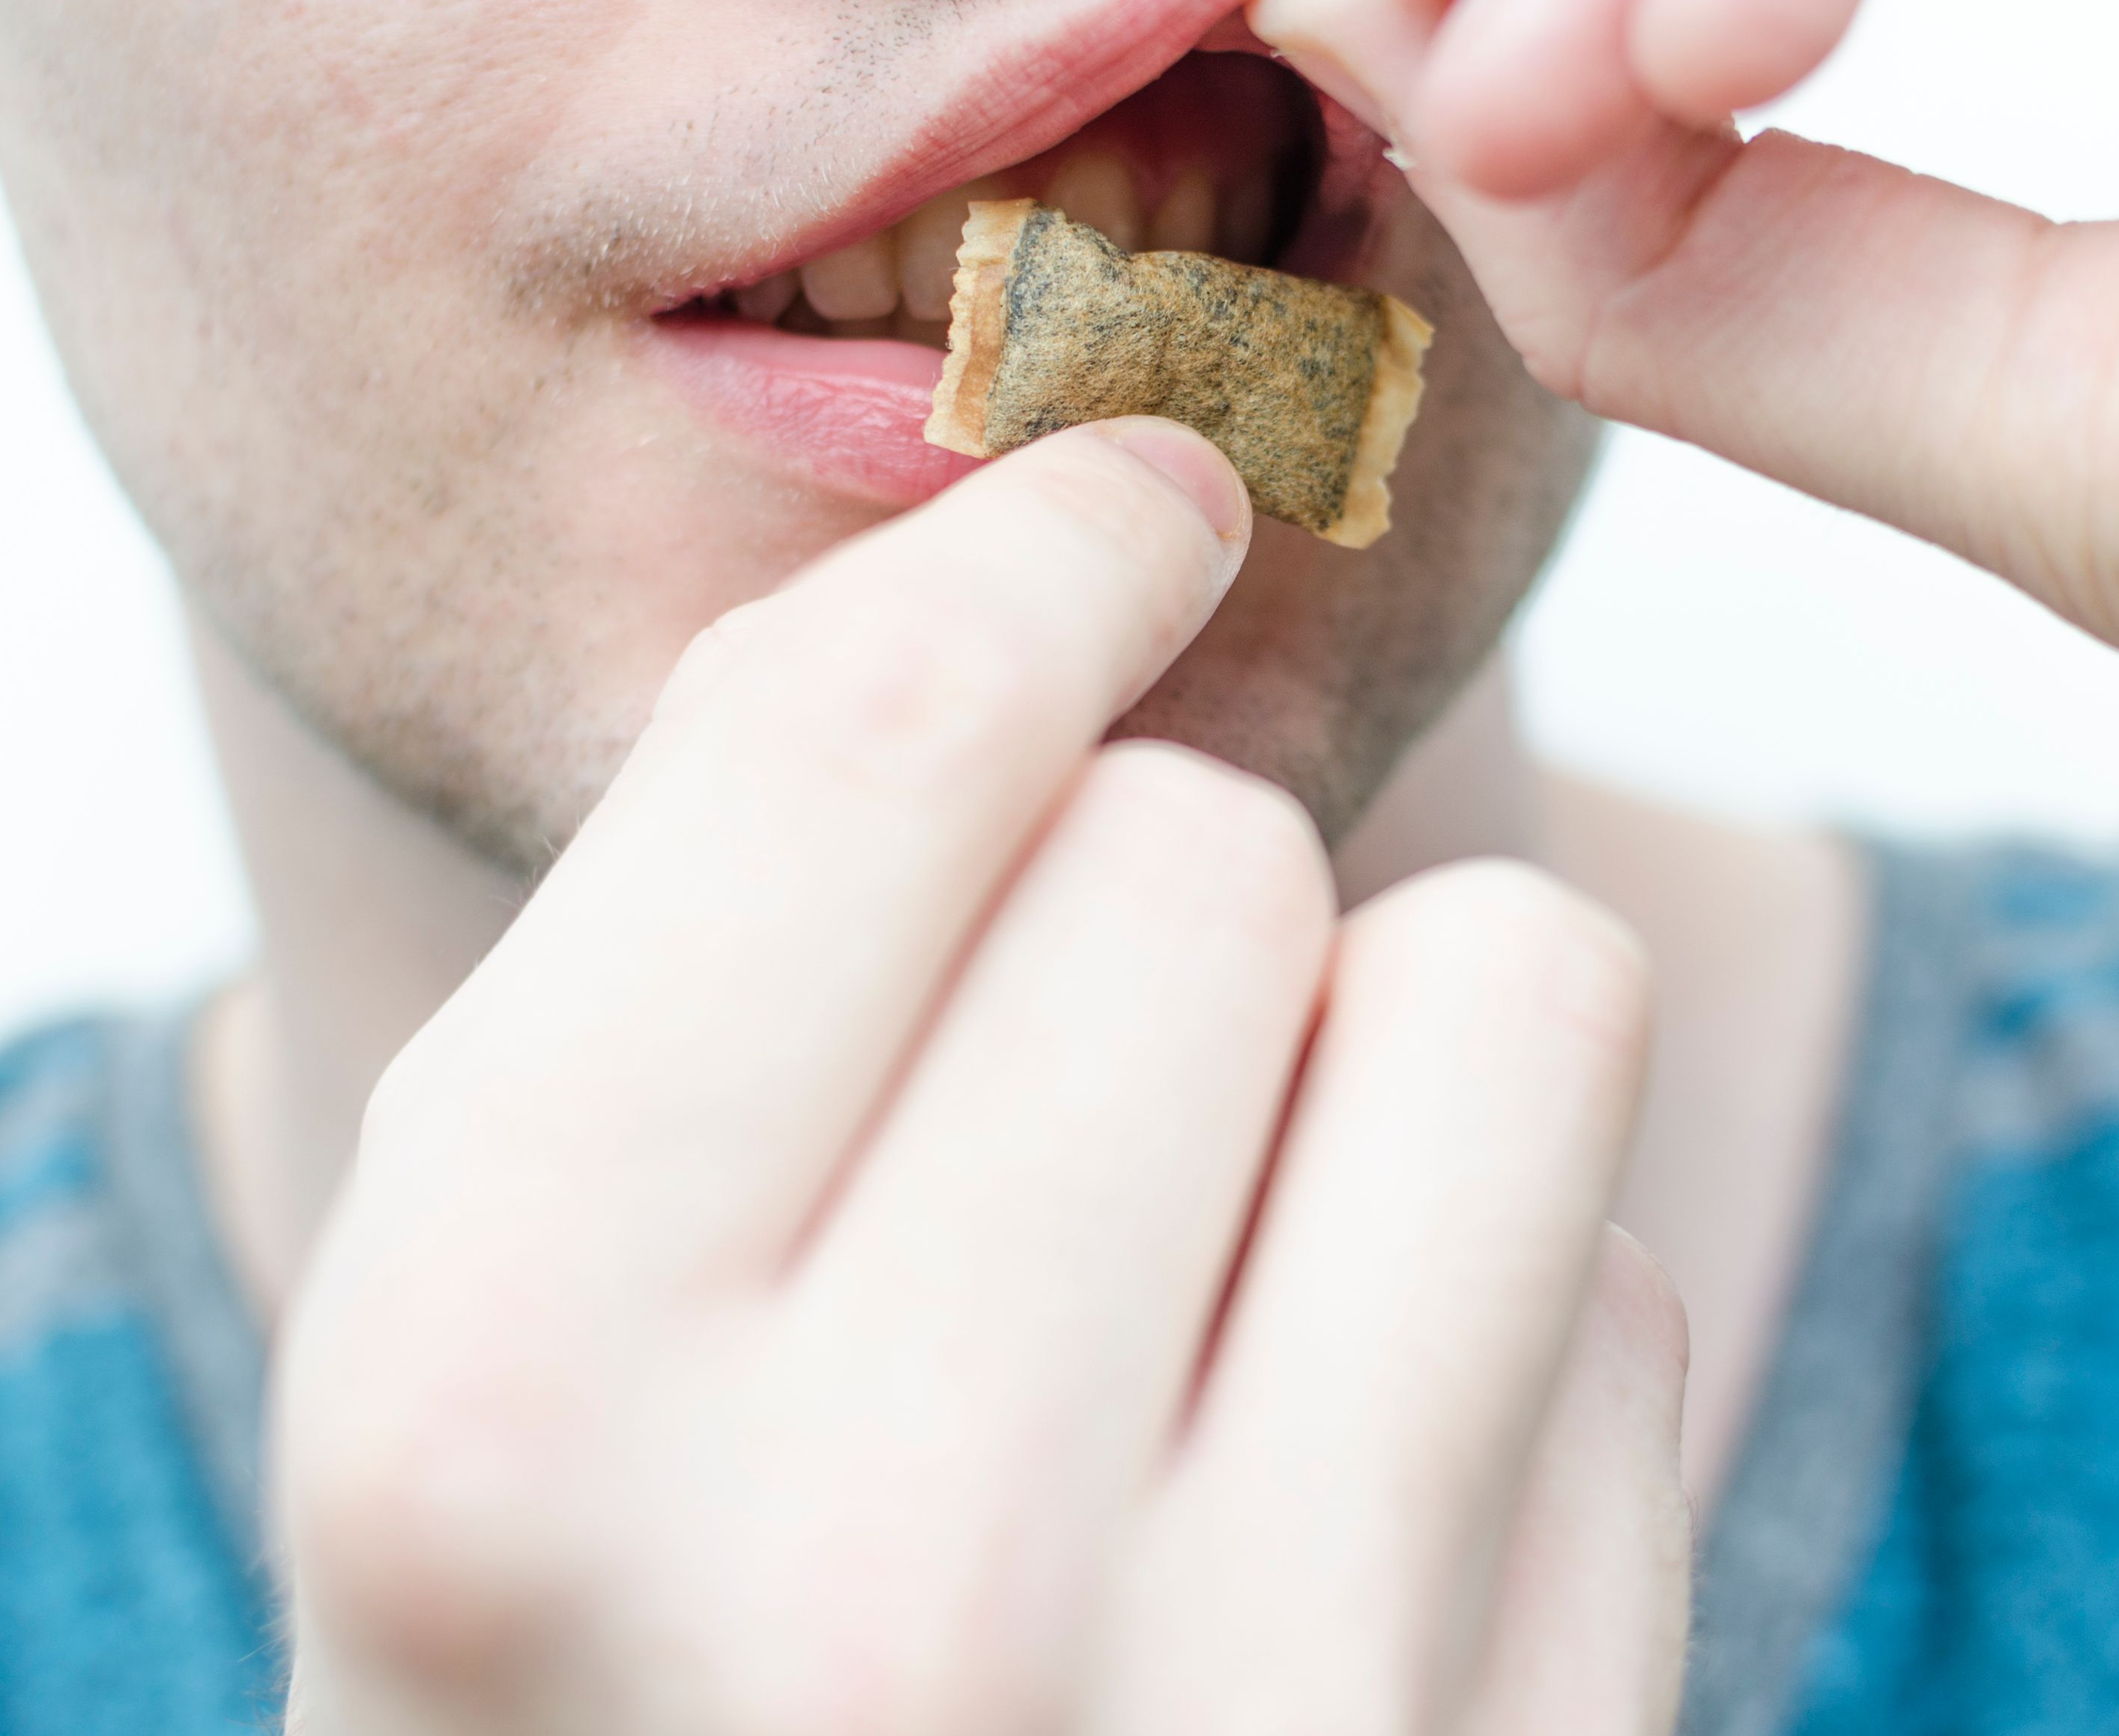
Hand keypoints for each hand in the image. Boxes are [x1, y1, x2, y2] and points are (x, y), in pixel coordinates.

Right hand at [270, 418, 1685, 1735]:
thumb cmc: (607, 1688)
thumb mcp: (487, 1353)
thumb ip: (697, 958)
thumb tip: (1040, 565)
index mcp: (501, 1411)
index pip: (871, 738)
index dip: (1027, 555)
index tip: (1110, 504)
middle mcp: (880, 1584)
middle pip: (1201, 847)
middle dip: (1141, 880)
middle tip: (1052, 1070)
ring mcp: (1269, 1730)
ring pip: (1500, 984)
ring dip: (1379, 1037)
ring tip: (1219, 1246)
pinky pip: (1631, 1283)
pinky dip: (1508, 1314)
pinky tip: (1336, 1490)